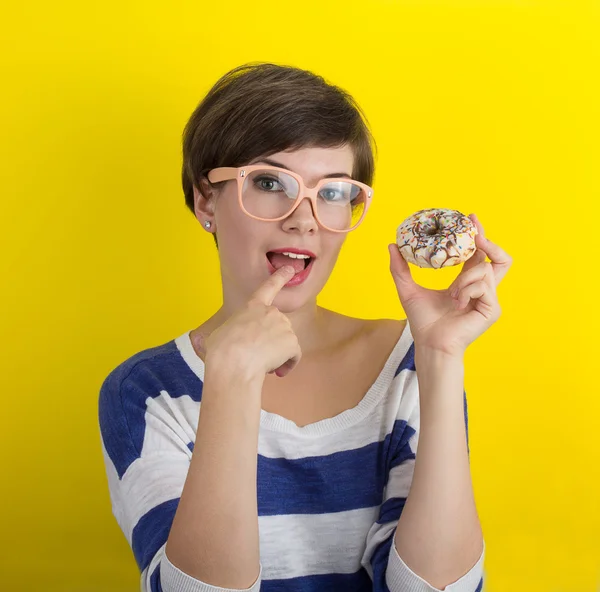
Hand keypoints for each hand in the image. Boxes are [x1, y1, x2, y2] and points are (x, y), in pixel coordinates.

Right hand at [203, 265, 301, 378]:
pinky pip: (294, 357)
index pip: (268, 287)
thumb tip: (206, 342)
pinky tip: (276, 372)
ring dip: (278, 355)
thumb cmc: (221, 351)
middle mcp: (271, 312)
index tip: (289, 269)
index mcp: (252, 307)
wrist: (234, 364)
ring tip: (262, 365)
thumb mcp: (217, 335)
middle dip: (272, 342)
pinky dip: (288, 365)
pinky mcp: (293, 342)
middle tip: (258, 356)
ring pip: (285, 344)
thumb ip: (224, 334)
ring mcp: (284, 326)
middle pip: (277, 327)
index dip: (280, 277)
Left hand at [388, 214, 511, 357]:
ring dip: (466, 278)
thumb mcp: (408, 289)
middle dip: (490, 243)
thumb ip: (400, 268)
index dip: (477, 235)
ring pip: (486, 271)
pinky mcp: (493, 309)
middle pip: (499, 259)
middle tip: (476, 234)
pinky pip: (483, 286)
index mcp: (466, 283)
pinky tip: (457, 303)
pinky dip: (467, 290)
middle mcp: (481, 289)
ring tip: (453, 294)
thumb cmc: (422, 321)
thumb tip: (392, 245)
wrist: (429, 343)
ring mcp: (489, 300)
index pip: (477, 254)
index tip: (471, 218)